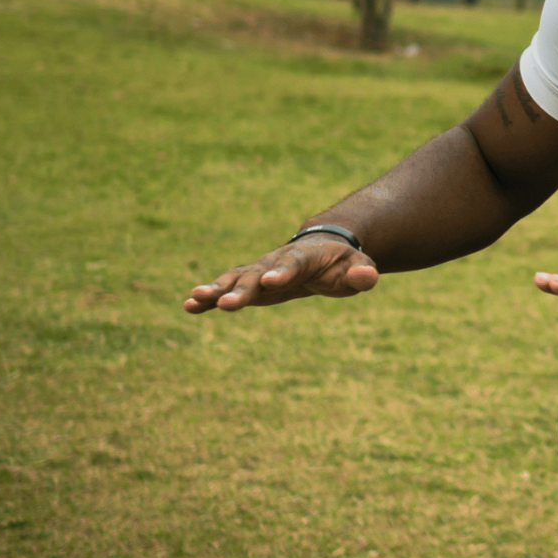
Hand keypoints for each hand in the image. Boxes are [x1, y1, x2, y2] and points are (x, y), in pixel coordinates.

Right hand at [183, 237, 379, 312]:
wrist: (322, 250)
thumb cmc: (342, 263)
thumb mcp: (358, 266)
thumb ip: (362, 272)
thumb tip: (368, 276)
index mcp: (304, 257)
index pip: (293, 264)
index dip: (282, 273)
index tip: (269, 282)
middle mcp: (276, 261)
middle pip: (256, 274)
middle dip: (241, 289)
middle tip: (224, 303)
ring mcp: (259, 271)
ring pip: (235, 279)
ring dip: (216, 290)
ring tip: (194, 299)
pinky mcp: (249, 284)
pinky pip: (226, 288)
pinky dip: (209, 297)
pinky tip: (189, 307)